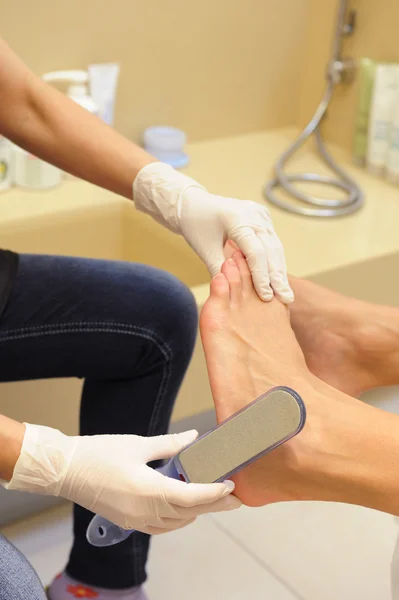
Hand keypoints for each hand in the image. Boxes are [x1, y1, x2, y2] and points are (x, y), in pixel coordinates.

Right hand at [4, 425, 240, 534]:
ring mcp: (136, 520)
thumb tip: (193, 437)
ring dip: (196, 513)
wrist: (65, 471)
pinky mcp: (128, 522)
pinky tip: (182, 506)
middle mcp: (146, 511)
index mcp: (150, 490)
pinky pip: (161, 526)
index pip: (193, 497)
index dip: (215, 493)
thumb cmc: (98, 454)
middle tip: (236, 500)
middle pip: (190, 513)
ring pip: (176, 523)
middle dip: (215, 506)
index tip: (232, 487)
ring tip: (212, 499)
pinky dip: (177, 518)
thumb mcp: (137, 444)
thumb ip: (169, 444)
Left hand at [133, 162, 292, 302]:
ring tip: (286, 293)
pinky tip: (279, 279)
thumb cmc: (196, 227)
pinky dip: (275, 261)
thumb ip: (219, 270)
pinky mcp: (263, 217)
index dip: (262, 276)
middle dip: (278, 276)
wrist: (195, 205)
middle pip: (271, 249)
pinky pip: (272, 242)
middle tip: (286, 299)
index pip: (255, 252)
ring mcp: (260, 214)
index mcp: (236, 219)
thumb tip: (234, 294)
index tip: (266, 296)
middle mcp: (253, 214)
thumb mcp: (205, 250)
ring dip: (280, 270)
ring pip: (275, 246)